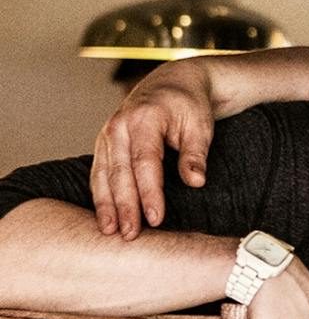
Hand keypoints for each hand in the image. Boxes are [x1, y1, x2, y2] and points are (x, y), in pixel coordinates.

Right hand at [92, 60, 215, 238]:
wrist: (173, 83)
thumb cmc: (190, 105)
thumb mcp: (200, 125)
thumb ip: (196, 154)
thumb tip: (196, 182)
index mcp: (143, 119)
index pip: (145, 163)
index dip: (149, 193)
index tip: (156, 219)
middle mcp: (118, 127)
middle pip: (119, 173)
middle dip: (123, 206)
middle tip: (128, 235)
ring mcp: (107, 135)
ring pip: (102, 175)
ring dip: (106, 205)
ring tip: (110, 232)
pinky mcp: (104, 143)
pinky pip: (98, 172)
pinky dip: (100, 195)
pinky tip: (104, 215)